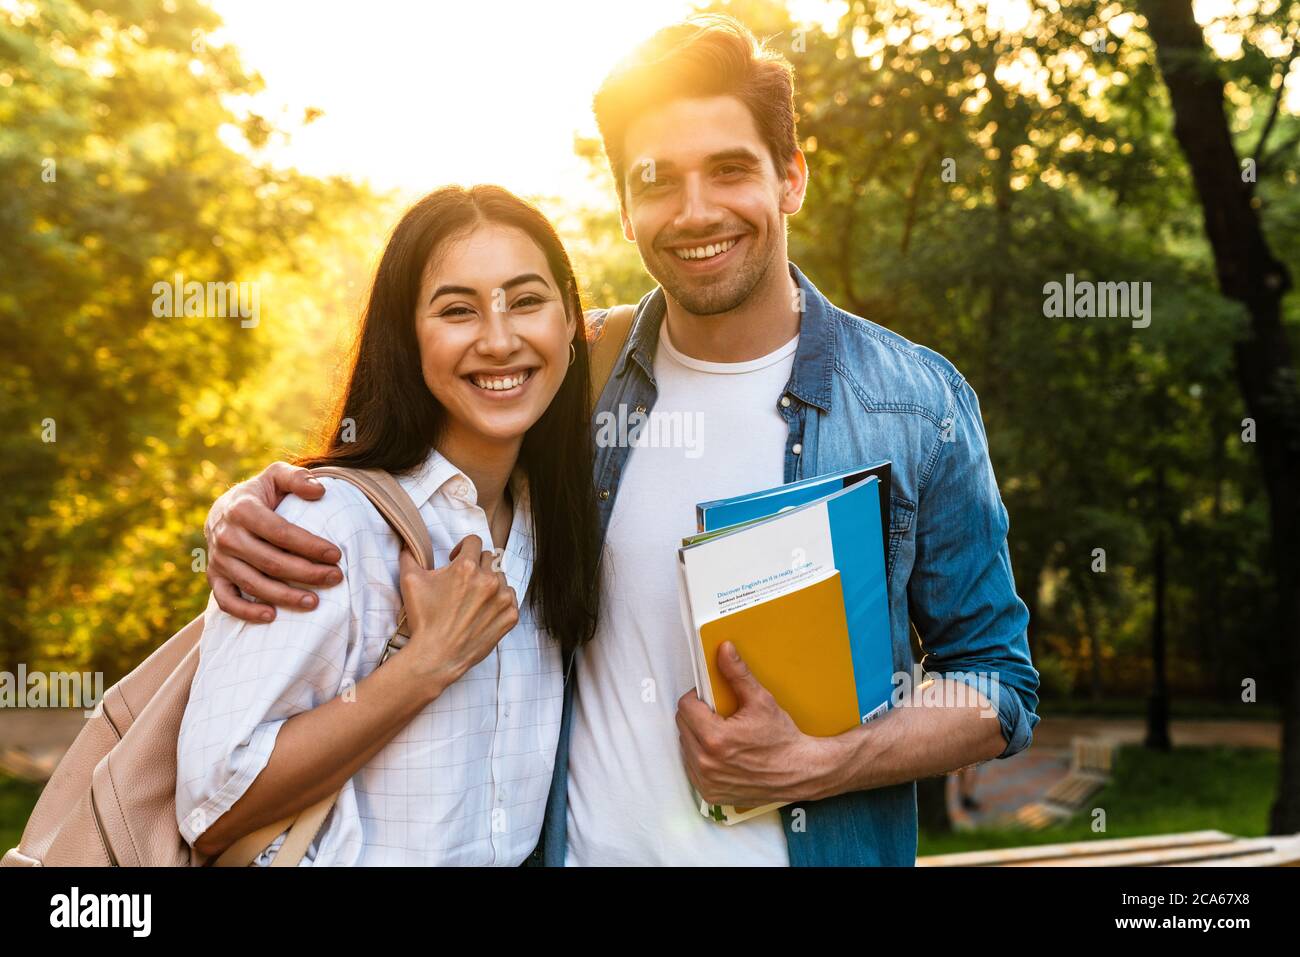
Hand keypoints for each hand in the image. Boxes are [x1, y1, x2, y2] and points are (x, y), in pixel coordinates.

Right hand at [205, 462, 343, 621]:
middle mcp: (227, 536)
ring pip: (253, 584)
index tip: (336, 555)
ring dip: (285, 596)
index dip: (310, 545)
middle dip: (307, 573)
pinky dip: (246, 612)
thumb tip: (320, 491)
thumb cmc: (259, 494)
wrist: (224, 509)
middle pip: (271, 562)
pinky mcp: (214, 577)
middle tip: (335, 578)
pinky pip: (226, 601)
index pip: (281, 532)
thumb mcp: (276, 475)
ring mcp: (219, 559)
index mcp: (242, 510)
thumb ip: (296, 478)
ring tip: (314, 602)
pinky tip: (272, 616)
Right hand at [396, 535, 518, 696]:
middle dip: (475, 565)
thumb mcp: (410, 582)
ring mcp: (503, 598)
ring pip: (501, 578)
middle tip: (463, 582)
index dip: (462, 548)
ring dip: (489, 583)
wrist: (436, 655)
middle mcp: (489, 580)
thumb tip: (407, 545)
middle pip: (488, 558)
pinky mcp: (510, 616)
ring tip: (473, 599)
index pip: (474, 542)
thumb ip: (410, 556)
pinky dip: (499, 601)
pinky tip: (483, 610)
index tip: (456, 559)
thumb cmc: (424, 619)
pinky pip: (510, 598)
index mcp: (467, 567)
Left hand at [676, 641, 836, 806]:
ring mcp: (707, 782)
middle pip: (682, 726)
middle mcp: (707, 763)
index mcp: (715, 738)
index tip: (711, 699)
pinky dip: (702, 758)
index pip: (685, 707)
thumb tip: (724, 650)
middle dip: (697, 716)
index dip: (697, 698)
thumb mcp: (761, 701)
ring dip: (697, 737)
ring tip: (722, 734)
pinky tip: (721, 752)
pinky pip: (693, 768)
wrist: (800, 772)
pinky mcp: (710, 794)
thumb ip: (737, 674)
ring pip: (685, 747)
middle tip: (720, 715)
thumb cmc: (782, 740)